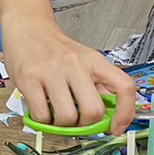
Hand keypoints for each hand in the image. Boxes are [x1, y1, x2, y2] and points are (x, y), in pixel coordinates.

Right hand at [2, 16, 137, 133]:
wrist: (28, 27)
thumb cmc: (54, 49)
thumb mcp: (83, 60)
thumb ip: (94, 85)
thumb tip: (105, 118)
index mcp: (94, 61)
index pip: (124, 87)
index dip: (125, 113)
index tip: (116, 128)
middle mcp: (76, 64)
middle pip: (93, 110)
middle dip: (85, 125)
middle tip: (76, 121)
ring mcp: (52, 71)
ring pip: (67, 117)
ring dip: (61, 125)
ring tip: (55, 114)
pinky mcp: (29, 79)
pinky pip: (41, 115)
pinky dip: (42, 121)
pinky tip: (41, 110)